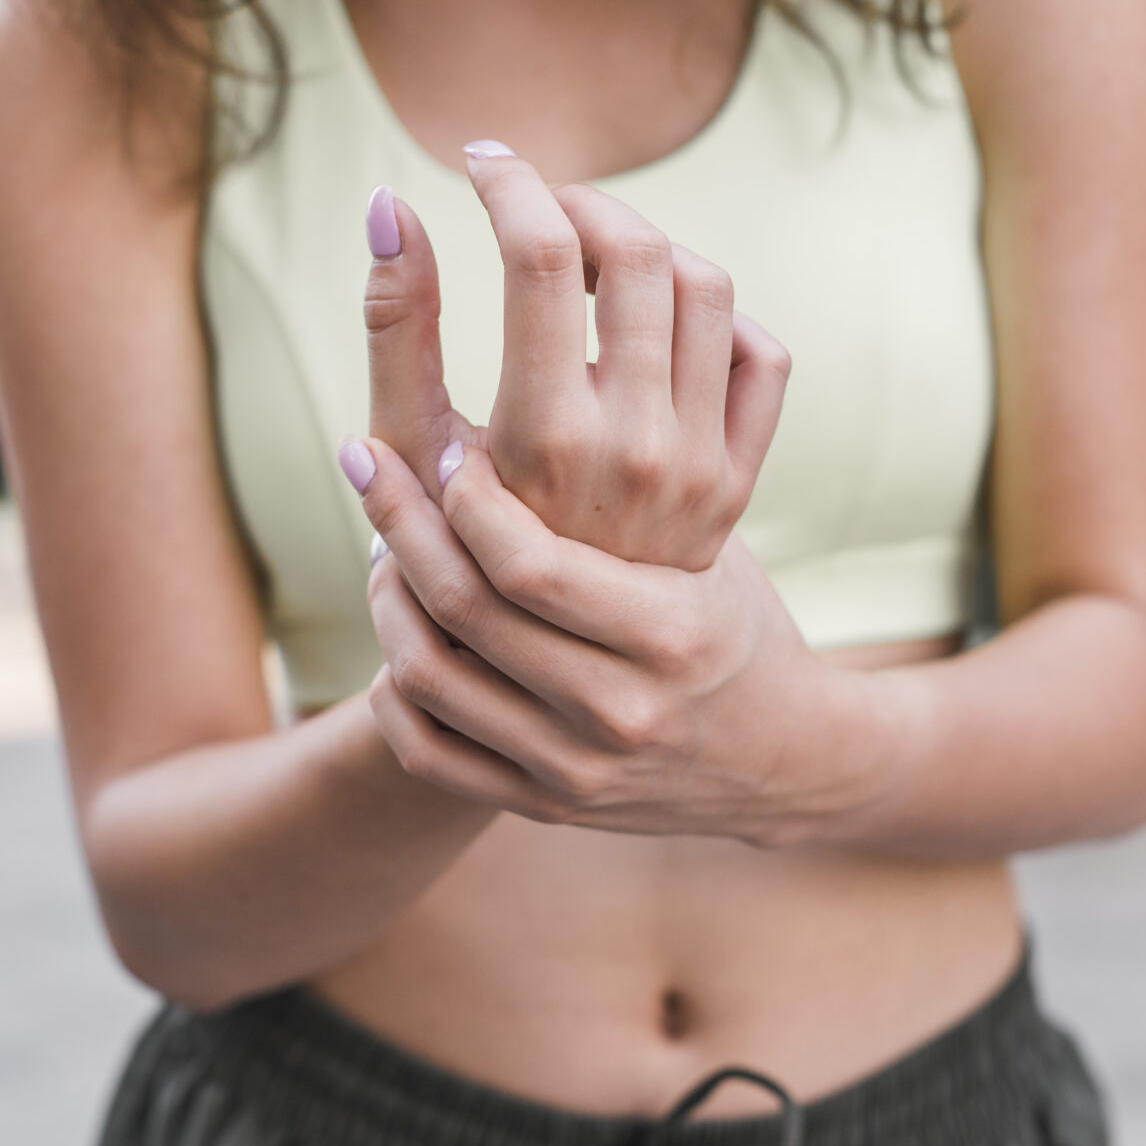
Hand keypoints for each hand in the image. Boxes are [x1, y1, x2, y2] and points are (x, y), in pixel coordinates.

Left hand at [348, 436, 843, 846]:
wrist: (777, 759)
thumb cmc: (734, 619)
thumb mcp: (717, 544)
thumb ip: (654, 460)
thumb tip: (571, 340)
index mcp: (671, 632)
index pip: (530, 566)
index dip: (467, 500)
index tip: (447, 451)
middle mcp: (620, 709)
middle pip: (466, 612)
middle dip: (401, 523)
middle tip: (368, 462)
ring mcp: (576, 767)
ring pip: (429, 678)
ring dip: (387, 596)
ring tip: (383, 541)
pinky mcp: (542, 804)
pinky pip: (426, 752)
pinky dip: (393, 689)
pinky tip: (398, 634)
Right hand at [360, 149, 790, 566]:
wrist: (545, 668)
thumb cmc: (451, 550)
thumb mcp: (408, 447)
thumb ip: (395, 325)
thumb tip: (387, 202)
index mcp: (544, 438)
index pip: (542, 253)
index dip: (510, 182)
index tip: (482, 161)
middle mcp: (636, 449)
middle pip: (639, 251)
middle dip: (582, 200)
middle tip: (540, 208)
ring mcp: (700, 466)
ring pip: (707, 288)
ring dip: (649, 247)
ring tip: (594, 263)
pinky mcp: (738, 482)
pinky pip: (759, 357)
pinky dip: (719, 319)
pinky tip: (658, 328)